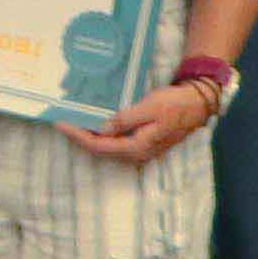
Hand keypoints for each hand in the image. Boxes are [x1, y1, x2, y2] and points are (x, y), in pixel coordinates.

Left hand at [70, 69, 231, 164]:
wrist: (196, 105)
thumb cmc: (174, 104)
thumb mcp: (149, 108)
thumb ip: (125, 120)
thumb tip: (102, 129)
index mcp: (137, 147)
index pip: (99, 146)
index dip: (77, 136)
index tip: (61, 124)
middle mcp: (137, 154)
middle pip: (100, 150)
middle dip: (79, 138)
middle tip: (61, 123)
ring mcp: (140, 150)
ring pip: (107, 148)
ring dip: (88, 137)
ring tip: (72, 123)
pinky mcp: (142, 143)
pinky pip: (115, 143)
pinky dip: (101, 135)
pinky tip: (94, 124)